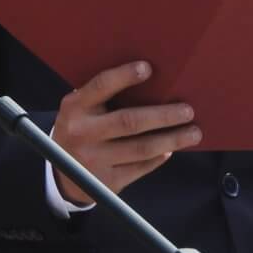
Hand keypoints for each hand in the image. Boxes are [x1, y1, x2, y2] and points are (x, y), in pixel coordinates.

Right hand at [52, 61, 201, 204]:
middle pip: (129, 122)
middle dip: (163, 116)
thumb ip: (105, 96)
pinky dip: (158, 158)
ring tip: (193, 133)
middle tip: (188, 110)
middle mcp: (82, 133)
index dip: (124, 76)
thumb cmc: (81, 126)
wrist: (59, 170)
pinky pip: (139, 169)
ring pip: (140, 149)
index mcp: (76, 107)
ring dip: (171, 140)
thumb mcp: (81, 107)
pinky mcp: (105, 184)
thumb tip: (154, 81)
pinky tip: (170, 150)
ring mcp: (93, 161)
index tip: (149, 68)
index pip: (101, 86)